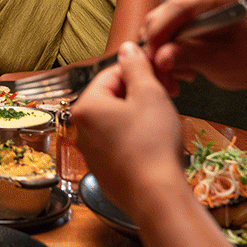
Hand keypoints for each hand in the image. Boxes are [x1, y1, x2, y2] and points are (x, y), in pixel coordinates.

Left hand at [70, 41, 185, 216]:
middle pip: (112, 99)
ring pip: (116, 123)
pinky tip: (154, 147)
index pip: (110, 74)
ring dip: (138, 118)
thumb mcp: (149, 94)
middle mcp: (81, 130)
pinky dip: (136, 142)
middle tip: (164, 99)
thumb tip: (127, 49)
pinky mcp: (104, 173)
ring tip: (161, 125)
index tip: (158, 77)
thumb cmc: (152, 144)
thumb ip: (136, 67)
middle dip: (138, 96)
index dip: (138, 72)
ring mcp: (91, 154)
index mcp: (86, 107)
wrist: (157, 196)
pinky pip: (119, 146)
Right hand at [140, 0, 246, 96]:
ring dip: (162, 54)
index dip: (161, 30)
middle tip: (165, 76)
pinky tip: (182, 68)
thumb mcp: (222, 62)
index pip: (180, 7)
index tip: (152, 54)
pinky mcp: (184, 19)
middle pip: (163, 16)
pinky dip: (166, 54)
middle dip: (159, 48)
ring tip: (181, 76)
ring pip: (158, 27)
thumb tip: (160, 58)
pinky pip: (163, 34)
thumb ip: (190, 56)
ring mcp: (191, 5)